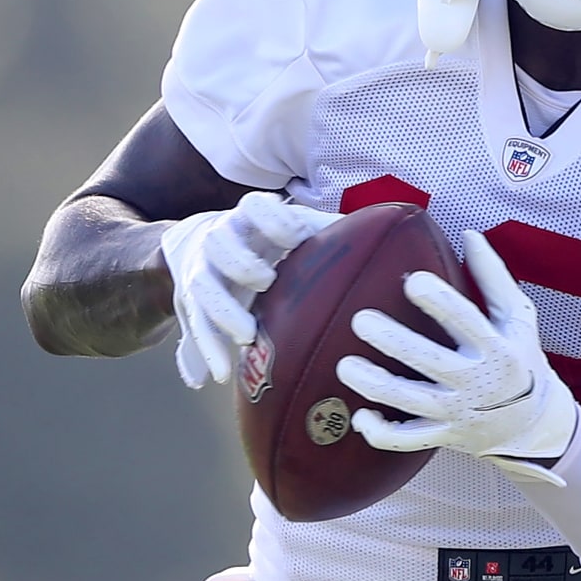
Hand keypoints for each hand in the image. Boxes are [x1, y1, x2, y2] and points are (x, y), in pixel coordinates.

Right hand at [160, 192, 338, 388]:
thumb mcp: (295, 228)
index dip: (272, 217)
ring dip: (223, 312)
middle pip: (220, 243)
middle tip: (265, 282)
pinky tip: (221, 374)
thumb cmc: (266, 238)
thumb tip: (388, 234)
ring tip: (246, 336)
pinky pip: (195, 326)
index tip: (294, 237)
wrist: (199, 242)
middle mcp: (221, 238)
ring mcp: (203, 270)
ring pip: (203, 288)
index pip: (255, 206)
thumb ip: (329, 232)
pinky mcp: (192, 301)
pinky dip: (208, 351)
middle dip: (242, 263)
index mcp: (250, 218)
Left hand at [337, 231, 577, 484]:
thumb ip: (493, 276)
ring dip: (374, 385)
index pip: (466, 321)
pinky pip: (406, 440)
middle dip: (392, 341)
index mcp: (496, 347)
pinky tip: (359, 416)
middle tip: (361, 319)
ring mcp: (456, 412)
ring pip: (409, 401)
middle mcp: (475, 381)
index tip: (412, 281)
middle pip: (428, 361)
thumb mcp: (518, 317)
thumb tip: (468, 233)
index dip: (440, 302)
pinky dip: (381, 433)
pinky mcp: (442, 435)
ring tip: (345, 365)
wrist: (532, 423)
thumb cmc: (520, 357)